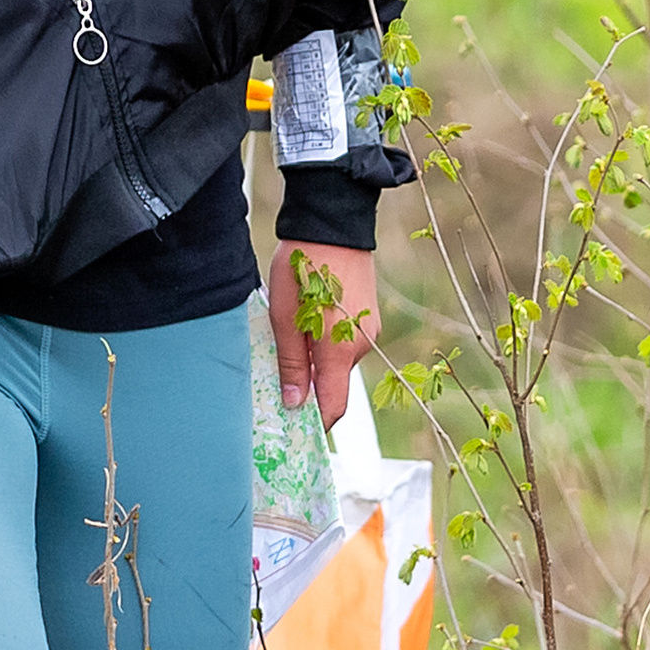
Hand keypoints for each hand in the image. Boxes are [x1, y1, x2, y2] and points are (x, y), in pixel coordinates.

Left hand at [267, 242, 378, 433]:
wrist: (334, 223)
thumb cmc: (303, 267)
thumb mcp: (284, 317)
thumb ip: (291, 363)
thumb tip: (294, 403)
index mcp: (340, 351)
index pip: (333, 406)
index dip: (315, 421)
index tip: (295, 426)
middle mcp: (362, 345)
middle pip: (334, 383)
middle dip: (310, 385)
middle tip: (280, 371)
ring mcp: (369, 330)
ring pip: (339, 361)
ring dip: (318, 359)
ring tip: (292, 332)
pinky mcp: (369, 315)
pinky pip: (347, 341)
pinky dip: (328, 341)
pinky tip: (309, 317)